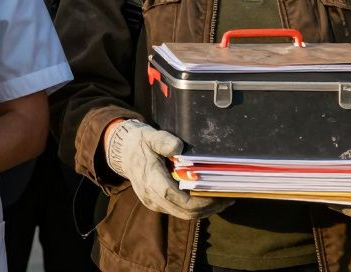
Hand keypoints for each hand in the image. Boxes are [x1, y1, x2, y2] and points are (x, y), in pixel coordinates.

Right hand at [105, 119, 231, 219]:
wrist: (122, 152)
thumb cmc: (139, 143)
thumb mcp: (150, 136)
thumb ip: (163, 140)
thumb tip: (178, 147)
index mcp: (151, 182)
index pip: (180, 200)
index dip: (202, 201)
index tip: (219, 193)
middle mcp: (152, 197)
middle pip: (186, 212)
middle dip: (209, 207)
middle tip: (228, 197)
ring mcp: (153, 203)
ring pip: (184, 215)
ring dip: (204, 209)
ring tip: (221, 199)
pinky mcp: (156, 204)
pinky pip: (179, 211)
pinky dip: (195, 207)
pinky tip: (206, 197)